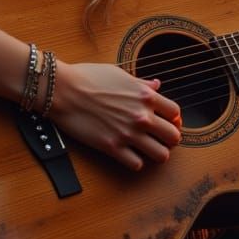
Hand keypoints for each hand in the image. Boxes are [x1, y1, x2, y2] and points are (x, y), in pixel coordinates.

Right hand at [49, 61, 181, 170]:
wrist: (63, 89)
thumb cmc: (88, 77)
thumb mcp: (120, 74)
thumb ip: (142, 84)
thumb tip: (156, 85)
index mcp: (146, 96)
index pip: (175, 113)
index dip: (173, 119)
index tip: (166, 122)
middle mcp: (142, 116)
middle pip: (174, 137)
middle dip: (169, 139)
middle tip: (159, 139)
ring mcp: (128, 133)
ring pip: (161, 155)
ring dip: (156, 153)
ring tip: (147, 149)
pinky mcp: (112, 148)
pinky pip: (137, 164)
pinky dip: (135, 162)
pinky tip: (128, 154)